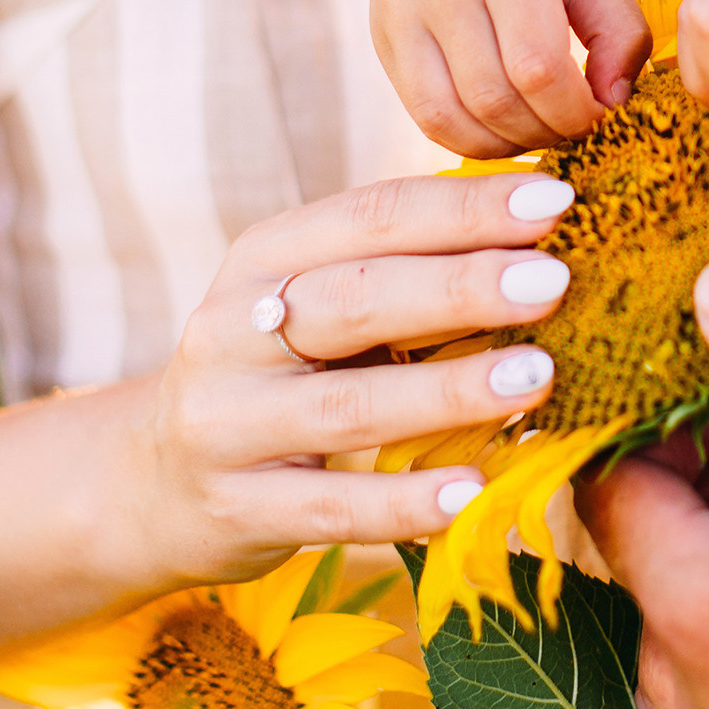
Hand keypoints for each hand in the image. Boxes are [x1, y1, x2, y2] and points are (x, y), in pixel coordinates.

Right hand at [122, 170, 581, 590]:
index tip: (555, 198)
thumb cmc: (278, 372)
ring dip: (449, 391)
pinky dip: (405, 502)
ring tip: (536, 377)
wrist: (153, 483)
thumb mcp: (318, 303)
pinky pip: (332, 509)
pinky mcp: (237, 510)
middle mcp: (233, 331)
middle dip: (460, 286)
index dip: (463, 206)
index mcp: (265, 257)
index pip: (371, 215)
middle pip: (355, 299)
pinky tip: (474, 492)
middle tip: (555, 281)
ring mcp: (228, 425)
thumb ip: (406, 266)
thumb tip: (540, 220)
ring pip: (348, 405)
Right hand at [374, 0, 648, 152]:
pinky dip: (464, 137)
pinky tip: (499, 127)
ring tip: (538, 131)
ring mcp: (401, 7)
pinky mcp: (382, 31)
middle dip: (545, 132)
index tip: (601, 115)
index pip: (538, 67)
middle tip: (573, 128)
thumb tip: (613, 105)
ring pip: (448, 116)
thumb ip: (620, 30)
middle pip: (493, 98)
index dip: (576, 112)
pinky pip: (420, 111)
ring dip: (503, 145)